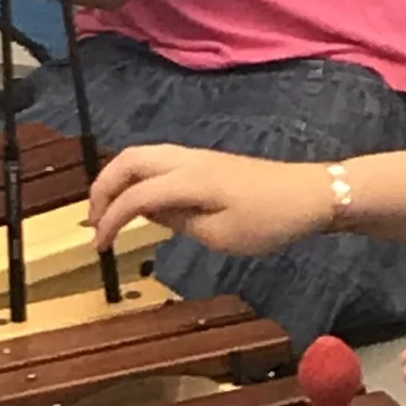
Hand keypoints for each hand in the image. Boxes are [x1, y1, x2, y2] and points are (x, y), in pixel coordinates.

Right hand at [88, 141, 330, 255]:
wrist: (313, 195)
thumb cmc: (271, 220)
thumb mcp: (222, 236)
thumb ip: (179, 222)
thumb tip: (148, 211)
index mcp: (189, 179)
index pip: (134, 195)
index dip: (109, 221)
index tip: (98, 248)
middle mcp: (187, 160)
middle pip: (128, 160)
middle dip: (102, 188)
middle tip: (92, 221)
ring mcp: (197, 157)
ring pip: (142, 156)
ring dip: (118, 179)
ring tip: (108, 212)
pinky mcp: (207, 162)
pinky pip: (159, 162)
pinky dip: (139, 177)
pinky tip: (141, 203)